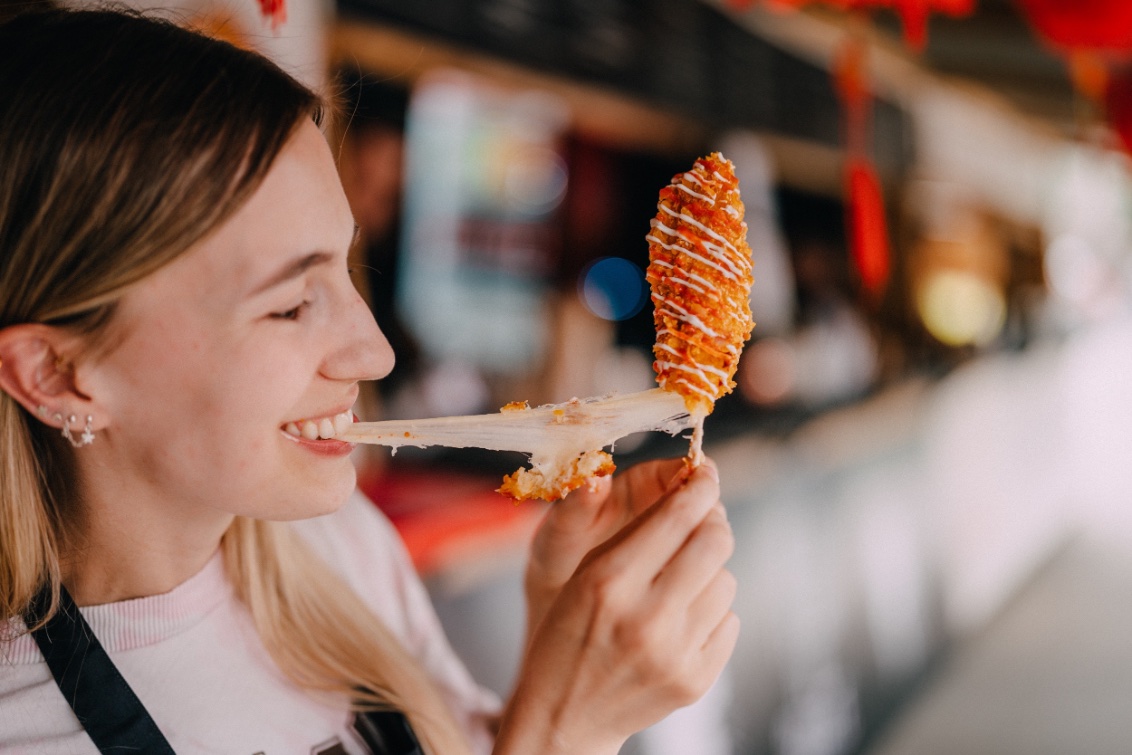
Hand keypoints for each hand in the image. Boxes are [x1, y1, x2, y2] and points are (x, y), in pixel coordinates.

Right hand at [496, 462, 738, 754]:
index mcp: (609, 581)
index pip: (677, 517)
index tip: (707, 475)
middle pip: (715, 543)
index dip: (700, 487)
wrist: (564, 716)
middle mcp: (645, 617)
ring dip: (708, 575)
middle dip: (714, 523)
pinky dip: (710, 615)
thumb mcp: (579, 574)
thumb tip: (687, 489)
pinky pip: (729, 622)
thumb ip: (633, 532)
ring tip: (676, 588)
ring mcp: (674, 653)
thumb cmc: (567, 634)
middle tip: (703, 521)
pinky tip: (679, 624)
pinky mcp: (695, 681)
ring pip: (727, 581)